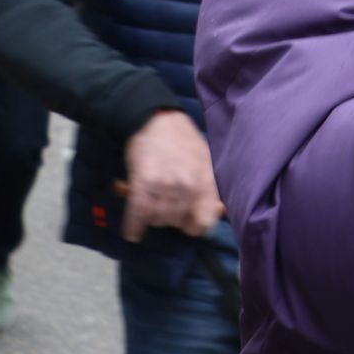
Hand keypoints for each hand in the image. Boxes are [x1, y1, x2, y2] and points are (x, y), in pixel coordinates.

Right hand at [120, 110, 224, 240]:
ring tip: (152, 207)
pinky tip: (133, 233)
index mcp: (205, 180)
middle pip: (178, 221)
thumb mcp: (205, 160)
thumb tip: (221, 211)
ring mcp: (165, 185)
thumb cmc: (182, 139)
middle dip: (172, 219)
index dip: (198, 226)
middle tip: (166, 207)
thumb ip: (212, 187)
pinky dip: (134, 226)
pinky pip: (137, 213)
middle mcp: (187, 185)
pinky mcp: (142, 183)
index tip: (190, 225)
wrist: (154, 120)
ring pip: (158, 219)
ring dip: (153, 217)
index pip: (206, 220)